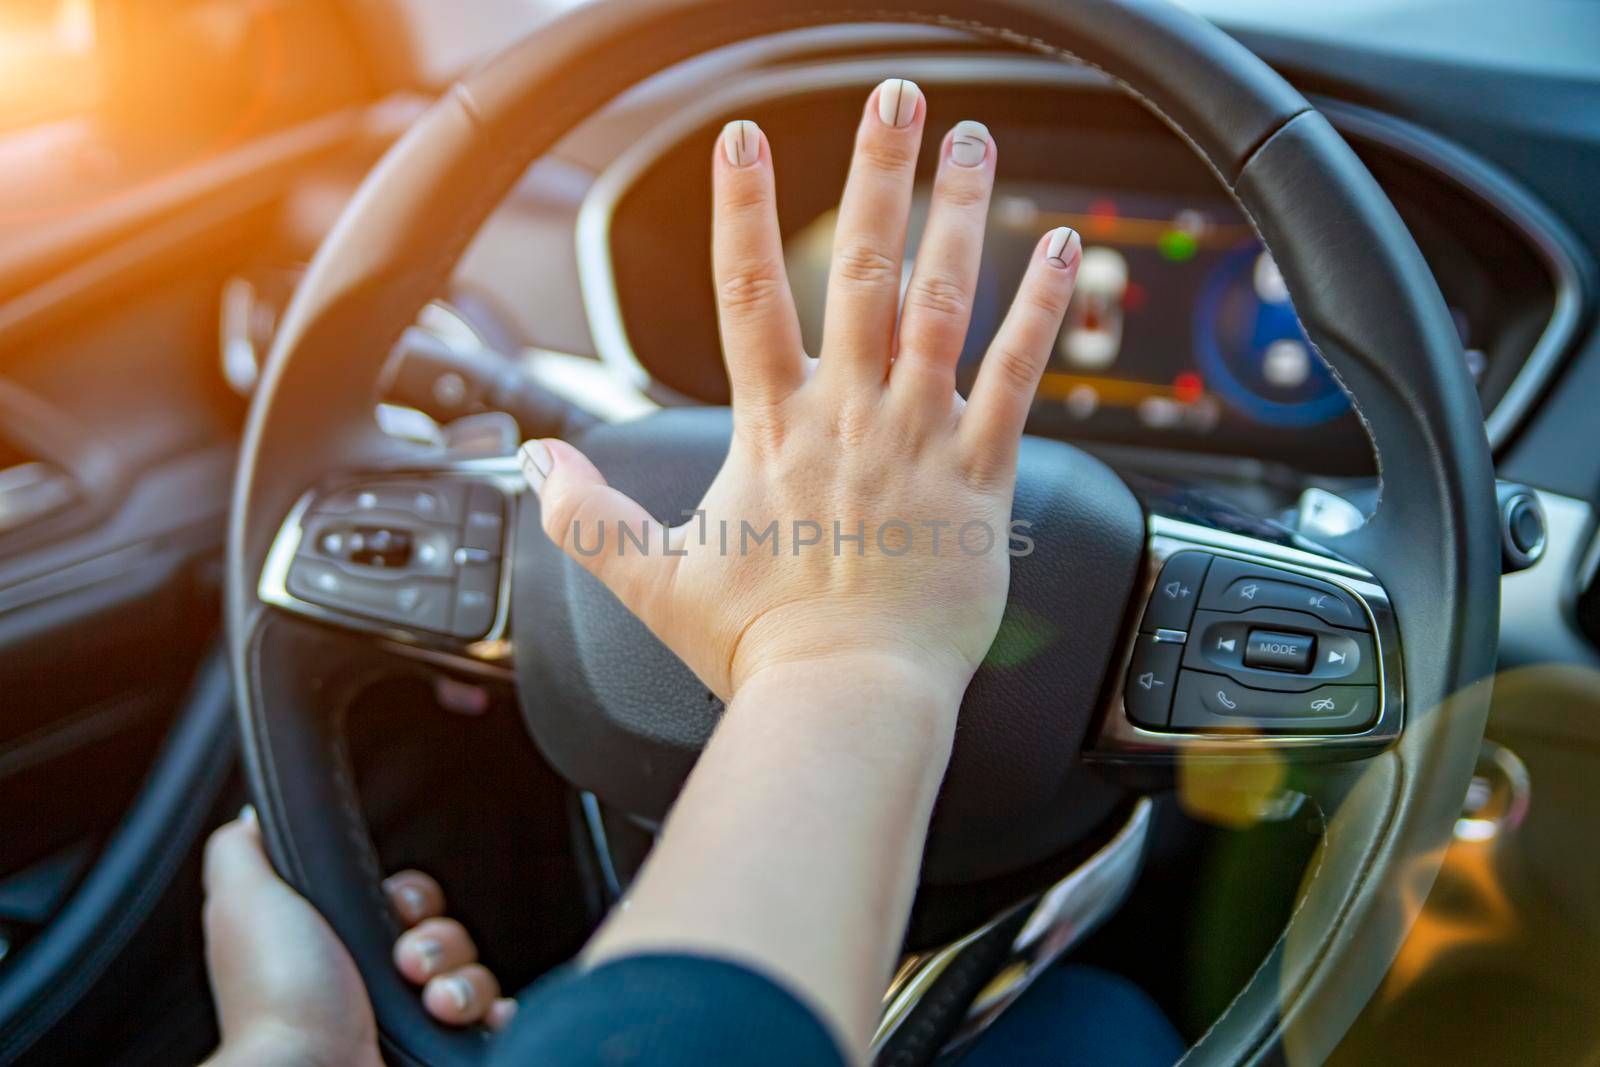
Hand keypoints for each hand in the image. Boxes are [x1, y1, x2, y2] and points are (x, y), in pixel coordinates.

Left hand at [201, 810, 514, 1066]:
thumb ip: (244, 852)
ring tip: (431, 1000)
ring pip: (471, 973)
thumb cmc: (274, 999)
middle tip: (406, 961)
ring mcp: (407, 1024)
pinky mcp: (439, 1052)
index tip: (398, 908)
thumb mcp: (244, 902)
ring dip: (462, 978)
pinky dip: (489, 1013)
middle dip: (440, 937)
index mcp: (335, 950)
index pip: (404, 904)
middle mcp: (373, 987)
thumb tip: (253, 818)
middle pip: (444, 934)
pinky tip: (460, 1016)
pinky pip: (491, 1017)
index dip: (411, 898)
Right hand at [521, 78, 1080, 702]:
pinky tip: (1059, 249)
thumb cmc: (756, 648)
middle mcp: (849, 416)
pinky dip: (1039, 312)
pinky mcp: (979, 479)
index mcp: (773, 429)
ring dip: (960, 216)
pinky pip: (1015, 380)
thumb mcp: (652, 580)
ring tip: (975, 140)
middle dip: (875, 174)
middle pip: (861, 270)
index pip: (747, 294)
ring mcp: (919, 441)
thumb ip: (588, 518)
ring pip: (944, 305)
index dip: (741, 209)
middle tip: (893, 94)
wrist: (845, 702)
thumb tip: (536, 470)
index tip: (742, 137)